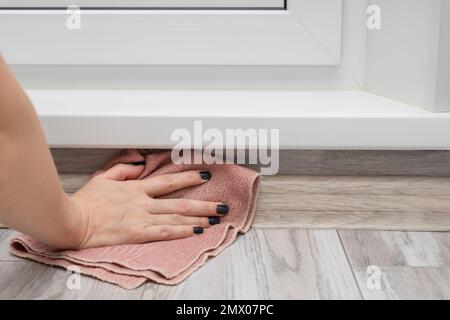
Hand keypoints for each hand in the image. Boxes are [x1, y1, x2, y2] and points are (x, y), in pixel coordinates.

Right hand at [64, 163, 227, 249]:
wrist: (72, 220)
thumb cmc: (86, 201)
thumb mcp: (104, 178)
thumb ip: (123, 171)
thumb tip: (138, 166)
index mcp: (137, 188)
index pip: (169, 181)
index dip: (189, 178)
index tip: (205, 175)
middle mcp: (144, 202)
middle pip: (180, 202)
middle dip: (204, 203)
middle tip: (222, 204)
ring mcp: (142, 218)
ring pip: (177, 217)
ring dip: (199, 217)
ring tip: (216, 218)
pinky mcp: (137, 233)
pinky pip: (165, 232)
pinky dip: (182, 231)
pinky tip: (197, 231)